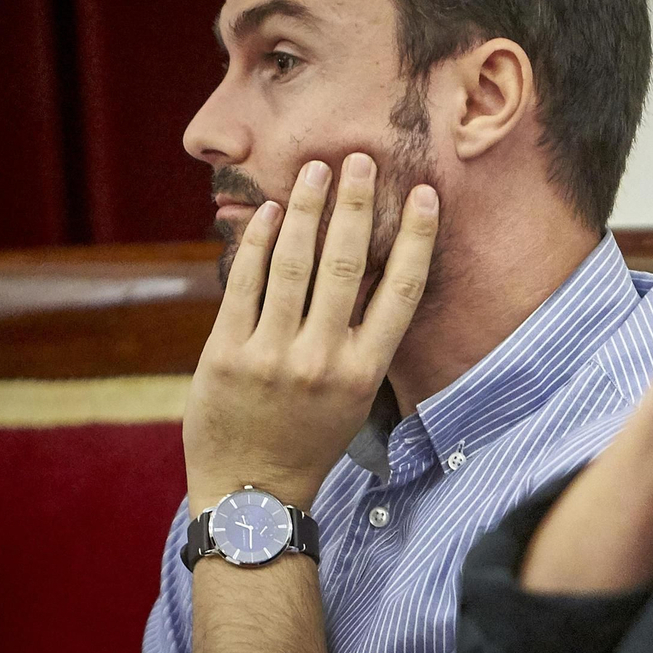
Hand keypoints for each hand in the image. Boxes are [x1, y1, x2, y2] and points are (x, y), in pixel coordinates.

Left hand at [182, 153, 438, 511]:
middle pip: (347, 265)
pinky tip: (273, 213)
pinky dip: (260, 242)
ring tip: (317, 171)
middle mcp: (323, 360)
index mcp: (364, 371)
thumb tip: (372, 266)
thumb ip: (362, 338)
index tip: (425, 195)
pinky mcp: (226, 355)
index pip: (400, 291)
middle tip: (361, 160)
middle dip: (356, 206)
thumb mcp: (355, 397)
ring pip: (294, 266)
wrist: (252, 493)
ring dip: (308, 210)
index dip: (416, 238)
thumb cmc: (310, 439)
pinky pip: (244, 284)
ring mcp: (272, 357)